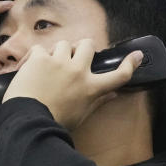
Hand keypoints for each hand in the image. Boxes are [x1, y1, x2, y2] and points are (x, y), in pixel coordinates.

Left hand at [2, 39, 142, 129]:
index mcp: (91, 88)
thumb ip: (98, 102)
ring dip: (59, 51)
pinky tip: (30, 66)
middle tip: (75, 55)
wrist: (29, 120)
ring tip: (51, 63)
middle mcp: (78, 71)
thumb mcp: (81, 115)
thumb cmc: (55, 121)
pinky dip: (36, 56)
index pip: (119, 75)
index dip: (130, 64)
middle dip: (83, 47)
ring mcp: (59, 63)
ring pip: (65, 44)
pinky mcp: (40, 59)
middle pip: (88, 45)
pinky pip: (40, 48)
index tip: (136, 55)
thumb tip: (113, 94)